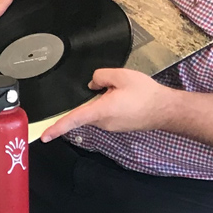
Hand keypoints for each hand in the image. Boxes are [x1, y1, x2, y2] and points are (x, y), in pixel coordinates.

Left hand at [40, 68, 176, 141]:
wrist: (168, 110)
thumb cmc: (147, 94)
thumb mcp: (121, 76)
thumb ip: (100, 76)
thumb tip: (92, 83)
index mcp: (101, 111)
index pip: (73, 120)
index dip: (56, 128)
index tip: (44, 136)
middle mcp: (104, 122)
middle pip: (86, 107)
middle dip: (93, 96)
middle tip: (114, 87)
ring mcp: (111, 126)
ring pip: (96, 109)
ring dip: (104, 99)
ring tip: (124, 93)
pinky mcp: (117, 126)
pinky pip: (106, 112)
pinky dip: (111, 103)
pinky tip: (126, 98)